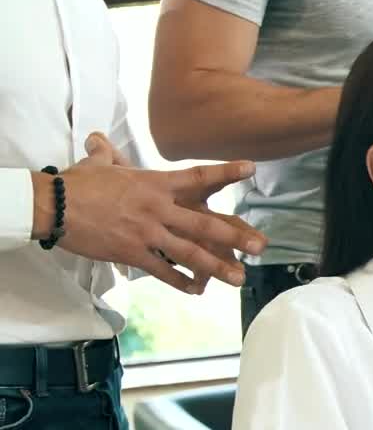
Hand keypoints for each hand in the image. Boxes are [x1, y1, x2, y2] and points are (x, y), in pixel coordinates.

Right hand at [37, 132, 265, 293]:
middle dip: (235, 236)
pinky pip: (163, 271)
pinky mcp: (132, 253)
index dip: (226, 172)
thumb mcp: (98, 164)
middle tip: (261, 246)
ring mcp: (147, 233)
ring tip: (239, 278)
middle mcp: (158, 208)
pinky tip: (197, 290)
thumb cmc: (78, 183)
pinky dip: (180, 282)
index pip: (197, 177)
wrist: (53, 205)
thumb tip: (98, 139)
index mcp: (155, 184)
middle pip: (204, 224)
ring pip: (189, 253)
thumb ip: (107, 152)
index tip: (251, 168)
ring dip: (217, 267)